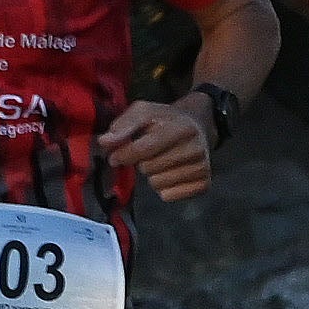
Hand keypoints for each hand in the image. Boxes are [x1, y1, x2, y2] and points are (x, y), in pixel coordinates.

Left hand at [97, 96, 217, 201]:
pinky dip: (163, 188)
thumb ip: (123, 125)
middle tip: (149, 153)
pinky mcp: (204, 184)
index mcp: (181, 128)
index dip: (124, 154)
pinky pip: (169, 196)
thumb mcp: (144, 112)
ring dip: (152, 176)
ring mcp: (201, 168)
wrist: (199, 126)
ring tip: (160, 162)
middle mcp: (195, 149)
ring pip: (158, 185)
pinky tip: (169, 174)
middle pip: (149, 169)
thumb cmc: (166, 120)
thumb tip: (104, 142)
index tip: (115, 156)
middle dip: (142, 162)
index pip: (144, 149)